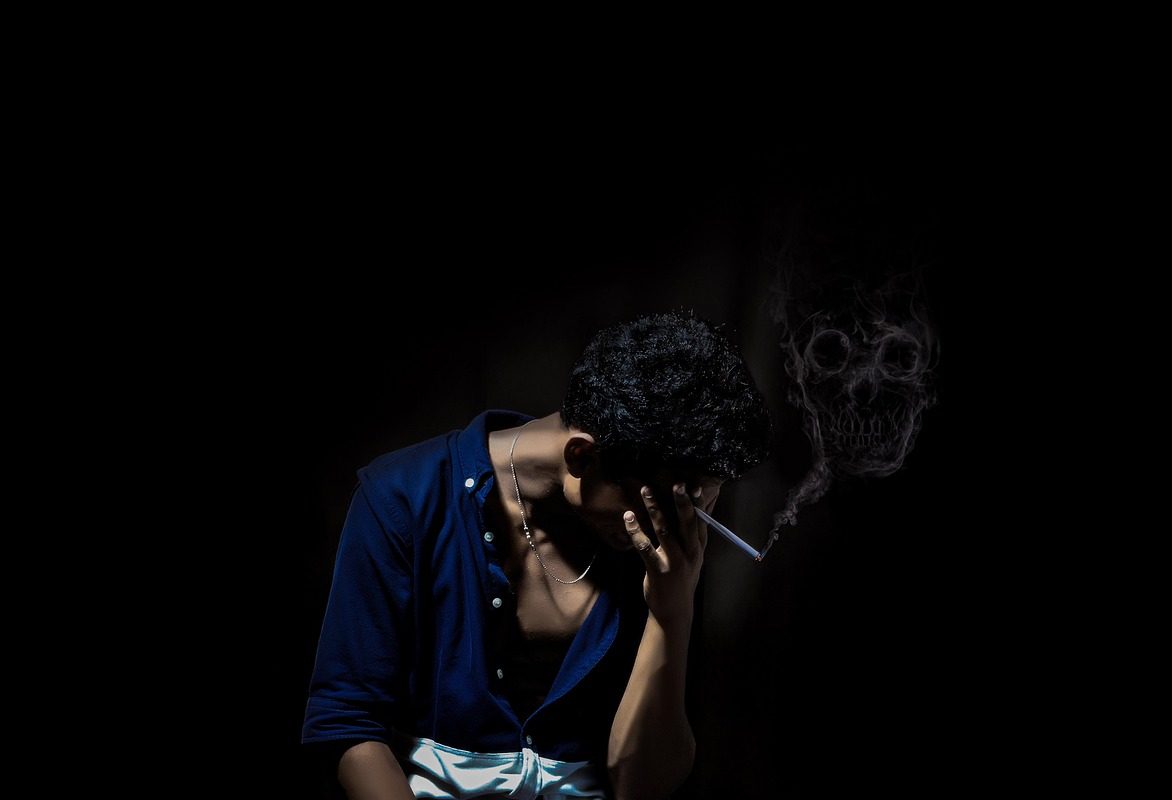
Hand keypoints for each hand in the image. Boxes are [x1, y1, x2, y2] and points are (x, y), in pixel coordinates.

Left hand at [623, 482, 716, 628]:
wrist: (674, 610)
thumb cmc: (683, 578)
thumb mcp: (694, 557)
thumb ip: (693, 535)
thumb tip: (695, 511)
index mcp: (699, 548)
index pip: (701, 522)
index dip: (698, 504)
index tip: (693, 485)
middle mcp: (690, 554)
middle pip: (687, 524)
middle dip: (682, 503)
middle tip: (677, 484)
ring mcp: (674, 562)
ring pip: (664, 531)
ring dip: (654, 509)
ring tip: (645, 490)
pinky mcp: (657, 570)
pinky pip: (644, 547)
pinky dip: (635, 530)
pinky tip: (628, 517)